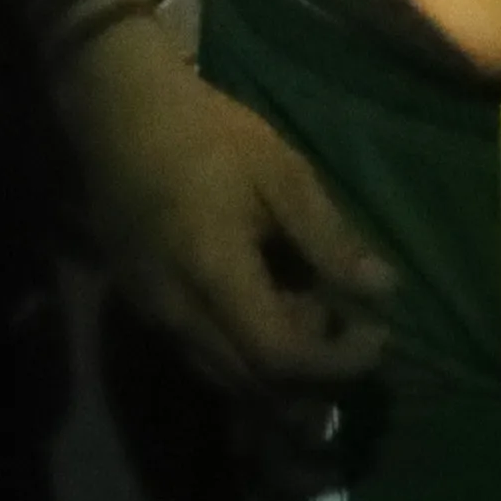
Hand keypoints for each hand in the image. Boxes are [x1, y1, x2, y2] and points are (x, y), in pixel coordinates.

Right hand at [62, 35, 394, 410]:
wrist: (118, 112)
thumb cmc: (206, 133)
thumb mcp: (280, 171)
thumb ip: (328, 237)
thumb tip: (383, 290)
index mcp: (214, 276)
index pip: (281, 358)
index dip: (337, 363)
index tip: (378, 335)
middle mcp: (177, 314)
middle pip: (253, 387)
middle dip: (312, 379)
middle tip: (351, 332)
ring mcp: (153, 317)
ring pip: (225, 380)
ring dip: (278, 371)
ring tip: (316, 317)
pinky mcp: (142, 311)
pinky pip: (202, 359)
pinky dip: (246, 356)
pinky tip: (272, 311)